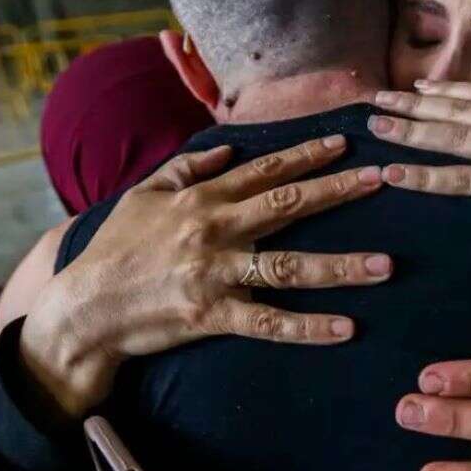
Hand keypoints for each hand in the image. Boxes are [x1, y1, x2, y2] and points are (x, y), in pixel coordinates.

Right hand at [22, 136, 390, 417]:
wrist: (85, 308)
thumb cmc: (114, 250)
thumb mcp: (142, 195)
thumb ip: (186, 168)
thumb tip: (228, 152)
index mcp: (200, 198)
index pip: (265, 169)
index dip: (307, 155)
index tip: (345, 143)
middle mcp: (214, 229)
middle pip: (288, 205)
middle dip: (339, 191)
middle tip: (383, 180)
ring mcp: (215, 273)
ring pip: (289, 266)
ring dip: (340, 266)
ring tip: (385, 265)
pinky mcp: (212, 314)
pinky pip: (269, 322)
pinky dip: (308, 327)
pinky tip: (345, 328)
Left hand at [369, 81, 470, 260]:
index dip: (448, 91)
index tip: (418, 87)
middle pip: (460, 111)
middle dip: (414, 104)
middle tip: (376, 99)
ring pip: (454, 138)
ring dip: (410, 131)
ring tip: (377, 126)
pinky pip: (463, 180)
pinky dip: (425, 177)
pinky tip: (396, 175)